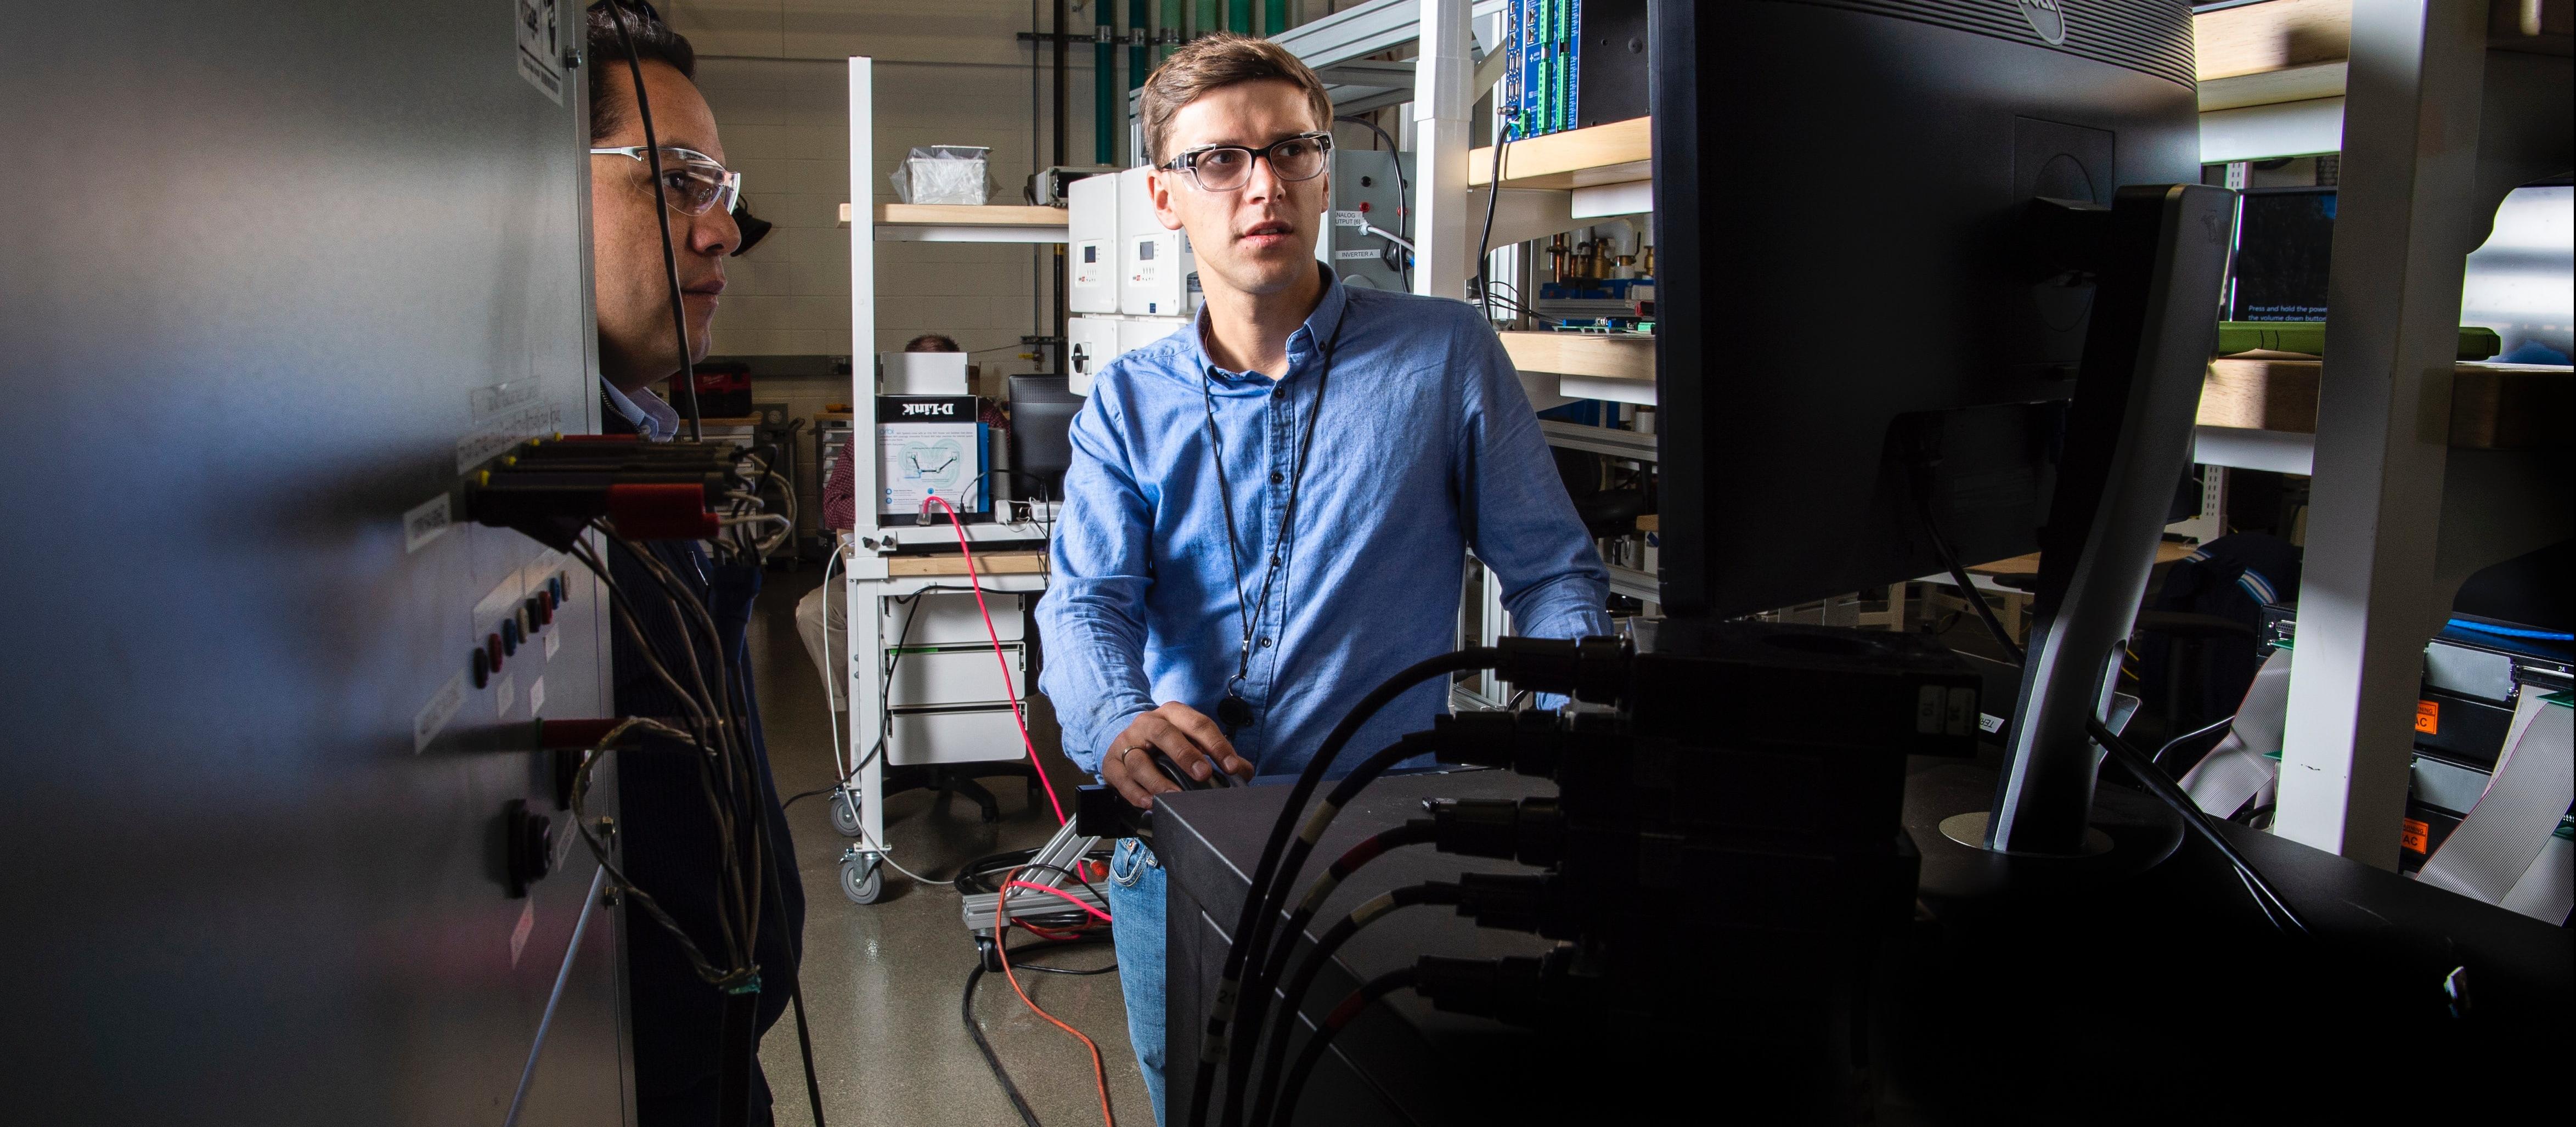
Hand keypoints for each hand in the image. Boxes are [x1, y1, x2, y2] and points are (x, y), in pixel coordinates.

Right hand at [1101, 702, 1252, 808]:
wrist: (1128, 739)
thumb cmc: (1166, 741)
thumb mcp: (1191, 740)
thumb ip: (1218, 755)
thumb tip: (1244, 772)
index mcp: (1173, 713)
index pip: (1198, 724)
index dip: (1217, 745)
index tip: (1231, 766)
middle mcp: (1147, 723)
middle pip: (1164, 733)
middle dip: (1185, 754)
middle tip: (1203, 774)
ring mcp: (1127, 742)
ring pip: (1139, 759)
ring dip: (1158, 780)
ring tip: (1174, 796)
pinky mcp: (1111, 762)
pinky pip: (1121, 778)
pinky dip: (1135, 793)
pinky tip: (1149, 803)